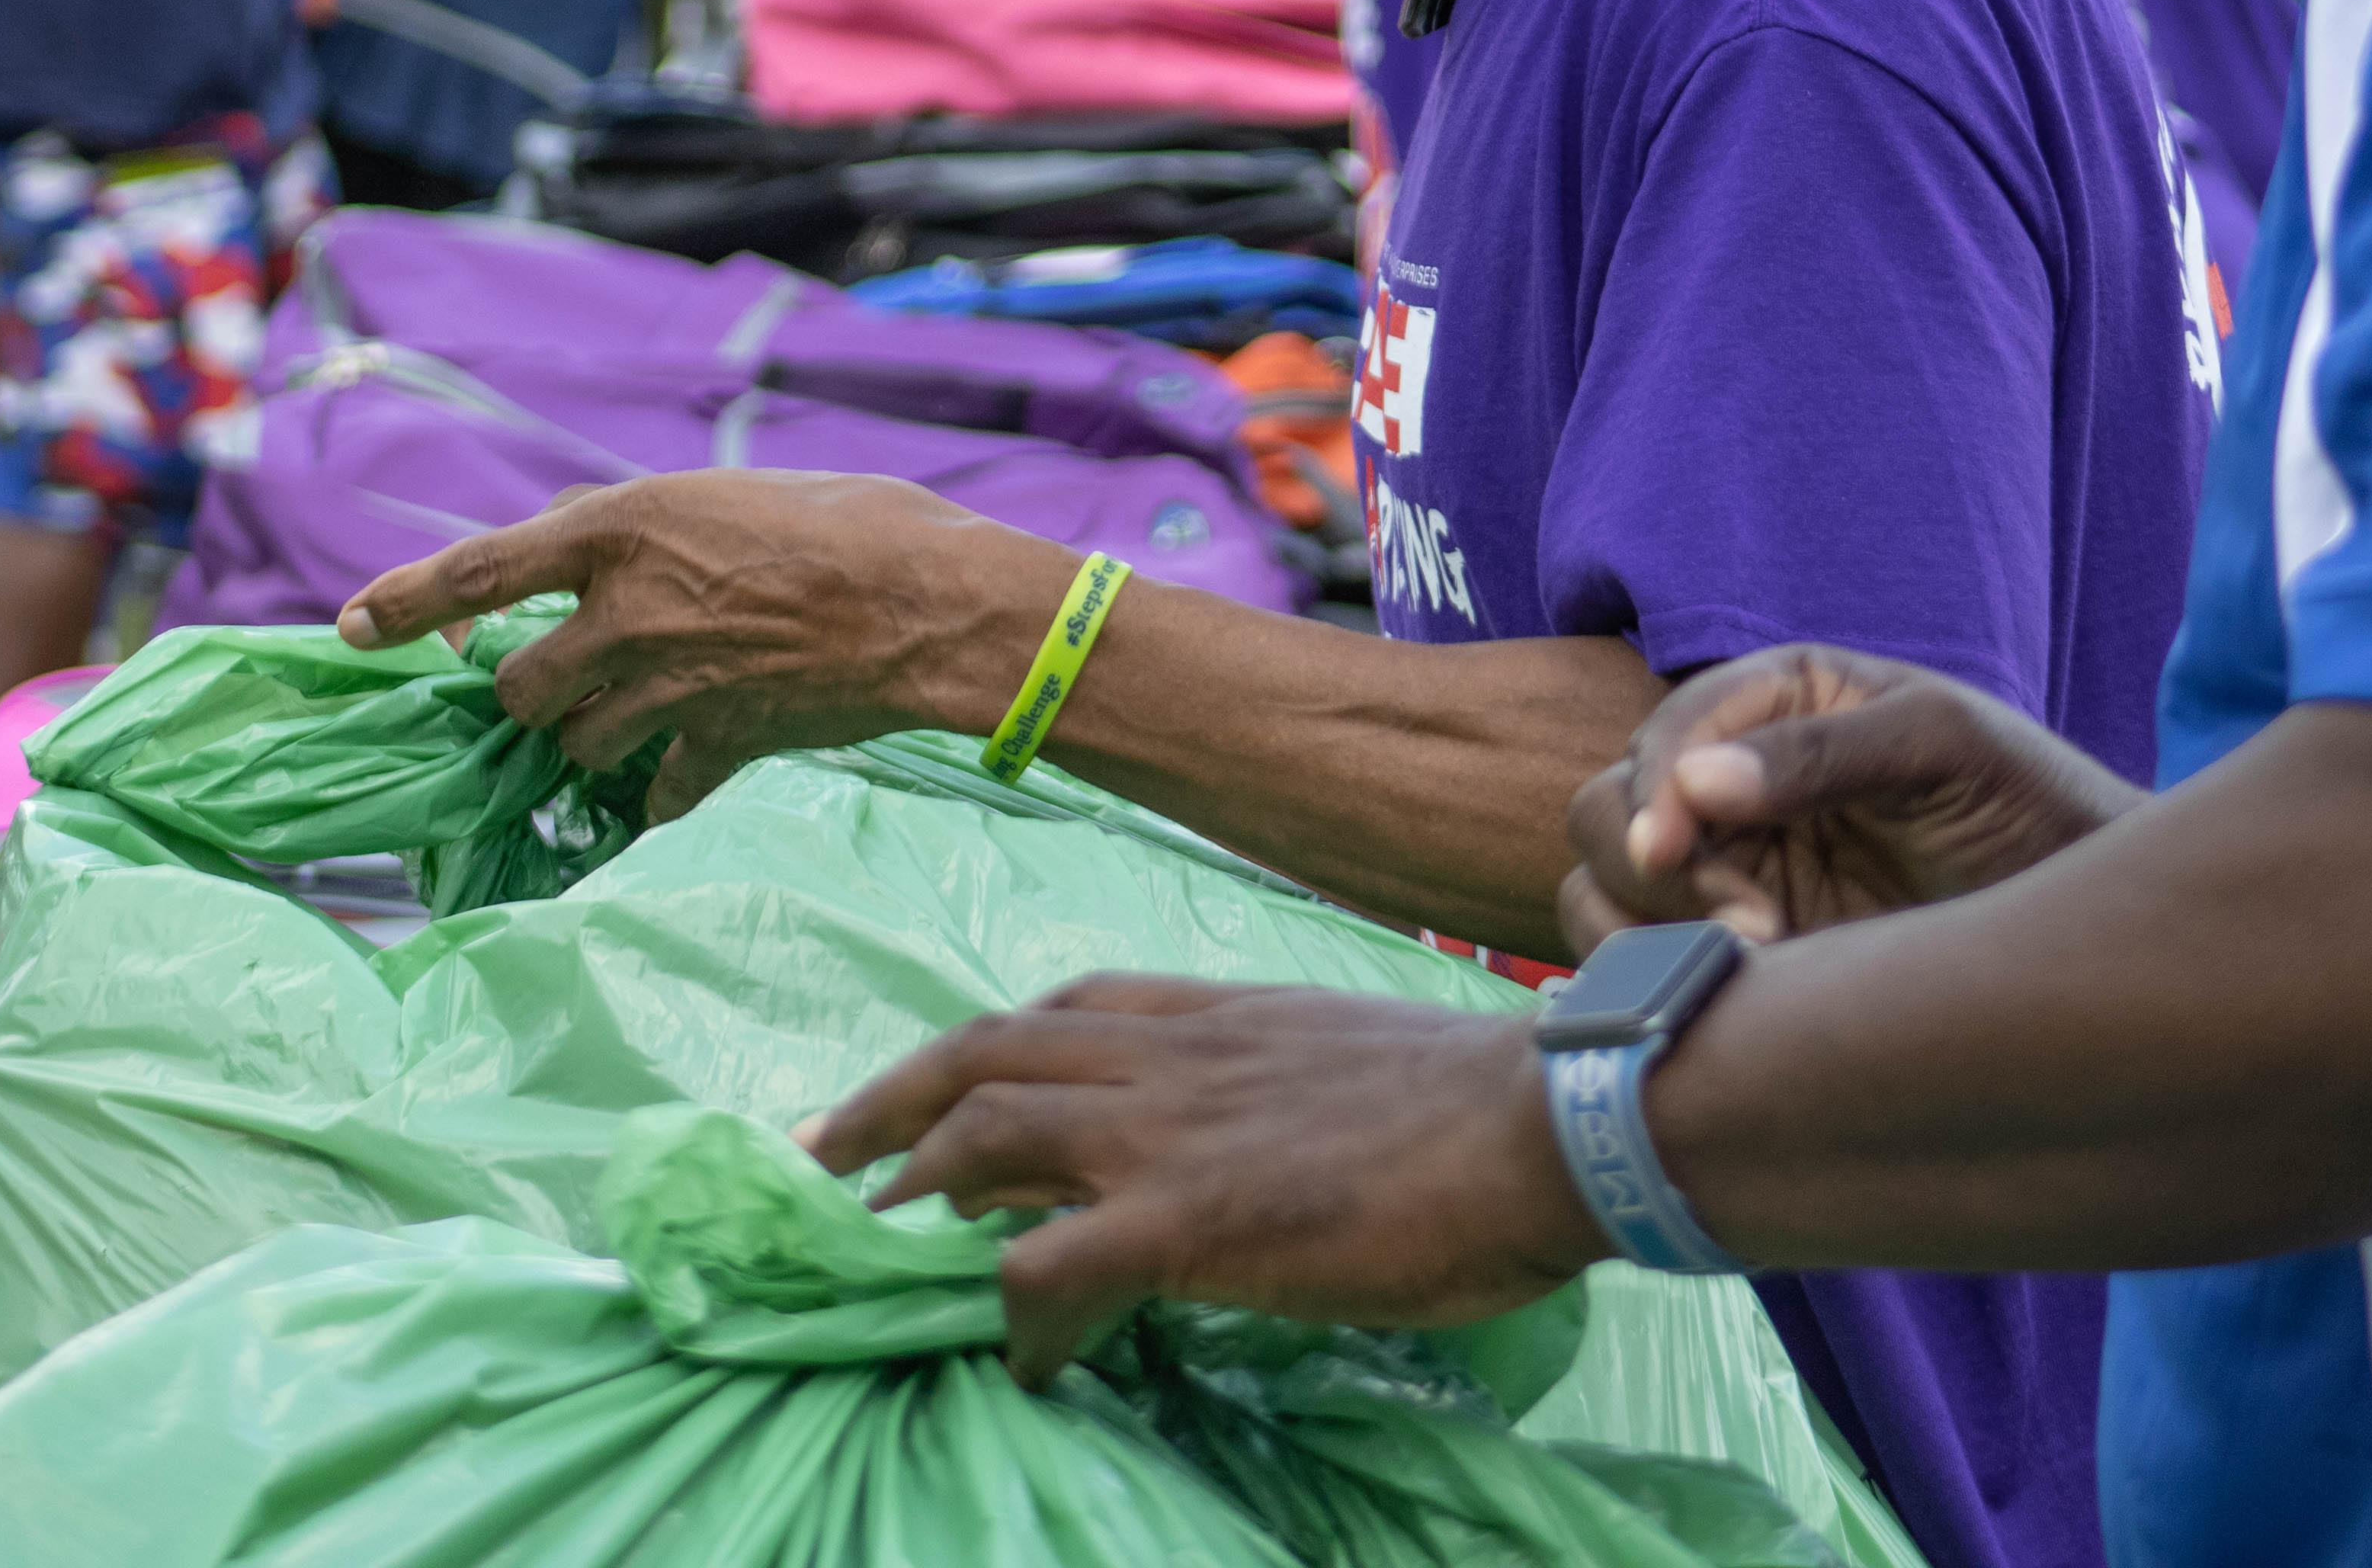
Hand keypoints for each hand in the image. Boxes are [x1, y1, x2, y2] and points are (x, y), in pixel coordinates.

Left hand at [336, 470, 1051, 807]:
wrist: (938, 605)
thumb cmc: (854, 521)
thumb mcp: (735, 496)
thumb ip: (661, 534)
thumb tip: (620, 557)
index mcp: (623, 529)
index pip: (481, 568)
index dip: (407, 600)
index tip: (351, 624)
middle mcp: (626, 613)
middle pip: (523, 683)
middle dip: (532, 691)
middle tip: (565, 679)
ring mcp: (668, 689)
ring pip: (580, 742)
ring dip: (594, 736)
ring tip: (640, 712)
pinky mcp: (718, 746)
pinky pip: (663, 788)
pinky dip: (668, 784)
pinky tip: (691, 771)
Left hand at [799, 974, 1602, 1383]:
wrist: (1545, 1124)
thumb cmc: (1490, 1105)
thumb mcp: (1361, 1065)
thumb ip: (1292, 1089)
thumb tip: (1278, 1140)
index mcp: (1223, 1018)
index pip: (1072, 1007)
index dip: (989, 1045)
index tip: (936, 1087)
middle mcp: (1175, 1058)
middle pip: (989, 1050)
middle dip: (893, 1098)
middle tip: (826, 1156)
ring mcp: (1169, 1134)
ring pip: (985, 1131)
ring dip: (911, 1183)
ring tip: (871, 1246)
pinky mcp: (1185, 1220)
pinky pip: (1048, 1267)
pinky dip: (1013, 1316)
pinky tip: (1020, 1364)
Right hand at [1558, 645, 2141, 952]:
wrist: (2086, 925)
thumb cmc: (2029, 805)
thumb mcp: (1942, 748)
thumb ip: (1823, 751)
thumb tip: (1693, 782)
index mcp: (1778, 698)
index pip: (1666, 732)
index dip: (1655, 787)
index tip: (1672, 848)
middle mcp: (1734, 778)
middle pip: (1605, 809)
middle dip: (1655, 870)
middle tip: (1747, 928)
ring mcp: (1731, 866)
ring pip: (1603, 889)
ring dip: (1645, 933)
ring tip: (1756, 963)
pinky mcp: (1735, 948)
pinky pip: (1637, 960)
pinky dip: (1650, 980)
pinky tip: (1727, 996)